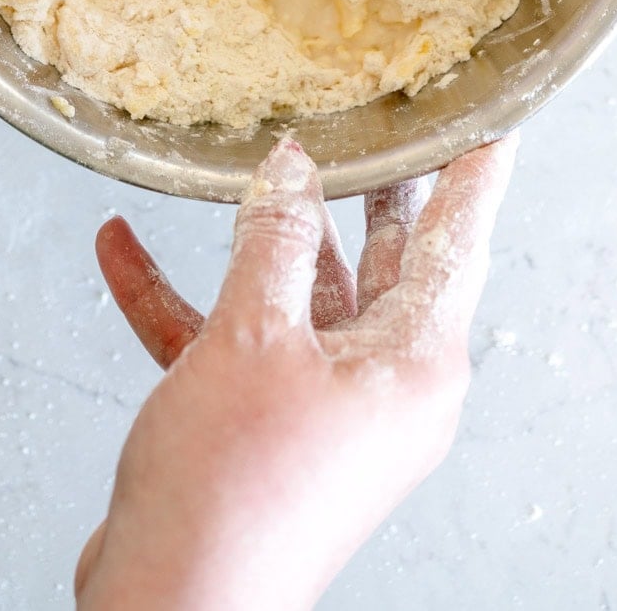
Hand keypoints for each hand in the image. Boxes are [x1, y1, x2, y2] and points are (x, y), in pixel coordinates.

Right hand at [75, 133, 517, 610]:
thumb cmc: (234, 494)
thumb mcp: (255, 335)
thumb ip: (276, 239)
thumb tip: (292, 170)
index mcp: (415, 362)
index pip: (457, 238)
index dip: (470, 171)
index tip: (491, 121)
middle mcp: (382, 385)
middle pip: (384, 261)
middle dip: (367, 189)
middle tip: (379, 122)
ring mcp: (326, 410)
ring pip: (303, 297)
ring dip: (258, 240)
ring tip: (244, 165)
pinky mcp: (267, 431)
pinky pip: (235, 345)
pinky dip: (185, 300)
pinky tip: (125, 253)